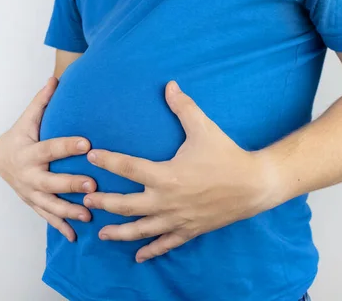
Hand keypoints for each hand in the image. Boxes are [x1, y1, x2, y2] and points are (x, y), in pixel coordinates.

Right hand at [0, 77, 96, 241]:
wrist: (1, 159)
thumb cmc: (21, 136)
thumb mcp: (28, 119)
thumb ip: (42, 102)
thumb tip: (55, 78)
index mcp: (28, 152)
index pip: (50, 148)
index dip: (67, 146)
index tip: (86, 143)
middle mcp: (28, 175)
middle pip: (50, 181)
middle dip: (70, 184)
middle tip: (92, 185)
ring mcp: (30, 192)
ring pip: (50, 204)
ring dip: (69, 210)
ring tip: (89, 214)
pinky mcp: (34, 203)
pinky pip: (47, 217)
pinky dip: (60, 227)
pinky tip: (74, 236)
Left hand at [83, 81, 282, 261]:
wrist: (254, 185)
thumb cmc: (227, 155)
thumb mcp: (204, 128)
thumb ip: (183, 107)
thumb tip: (169, 85)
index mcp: (166, 175)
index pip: (128, 167)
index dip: (108, 161)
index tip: (91, 156)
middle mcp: (167, 200)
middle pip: (126, 205)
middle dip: (104, 203)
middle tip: (87, 199)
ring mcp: (177, 219)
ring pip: (141, 230)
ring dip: (119, 232)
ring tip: (101, 234)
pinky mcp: (189, 230)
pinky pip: (166, 244)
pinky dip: (151, 251)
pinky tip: (138, 257)